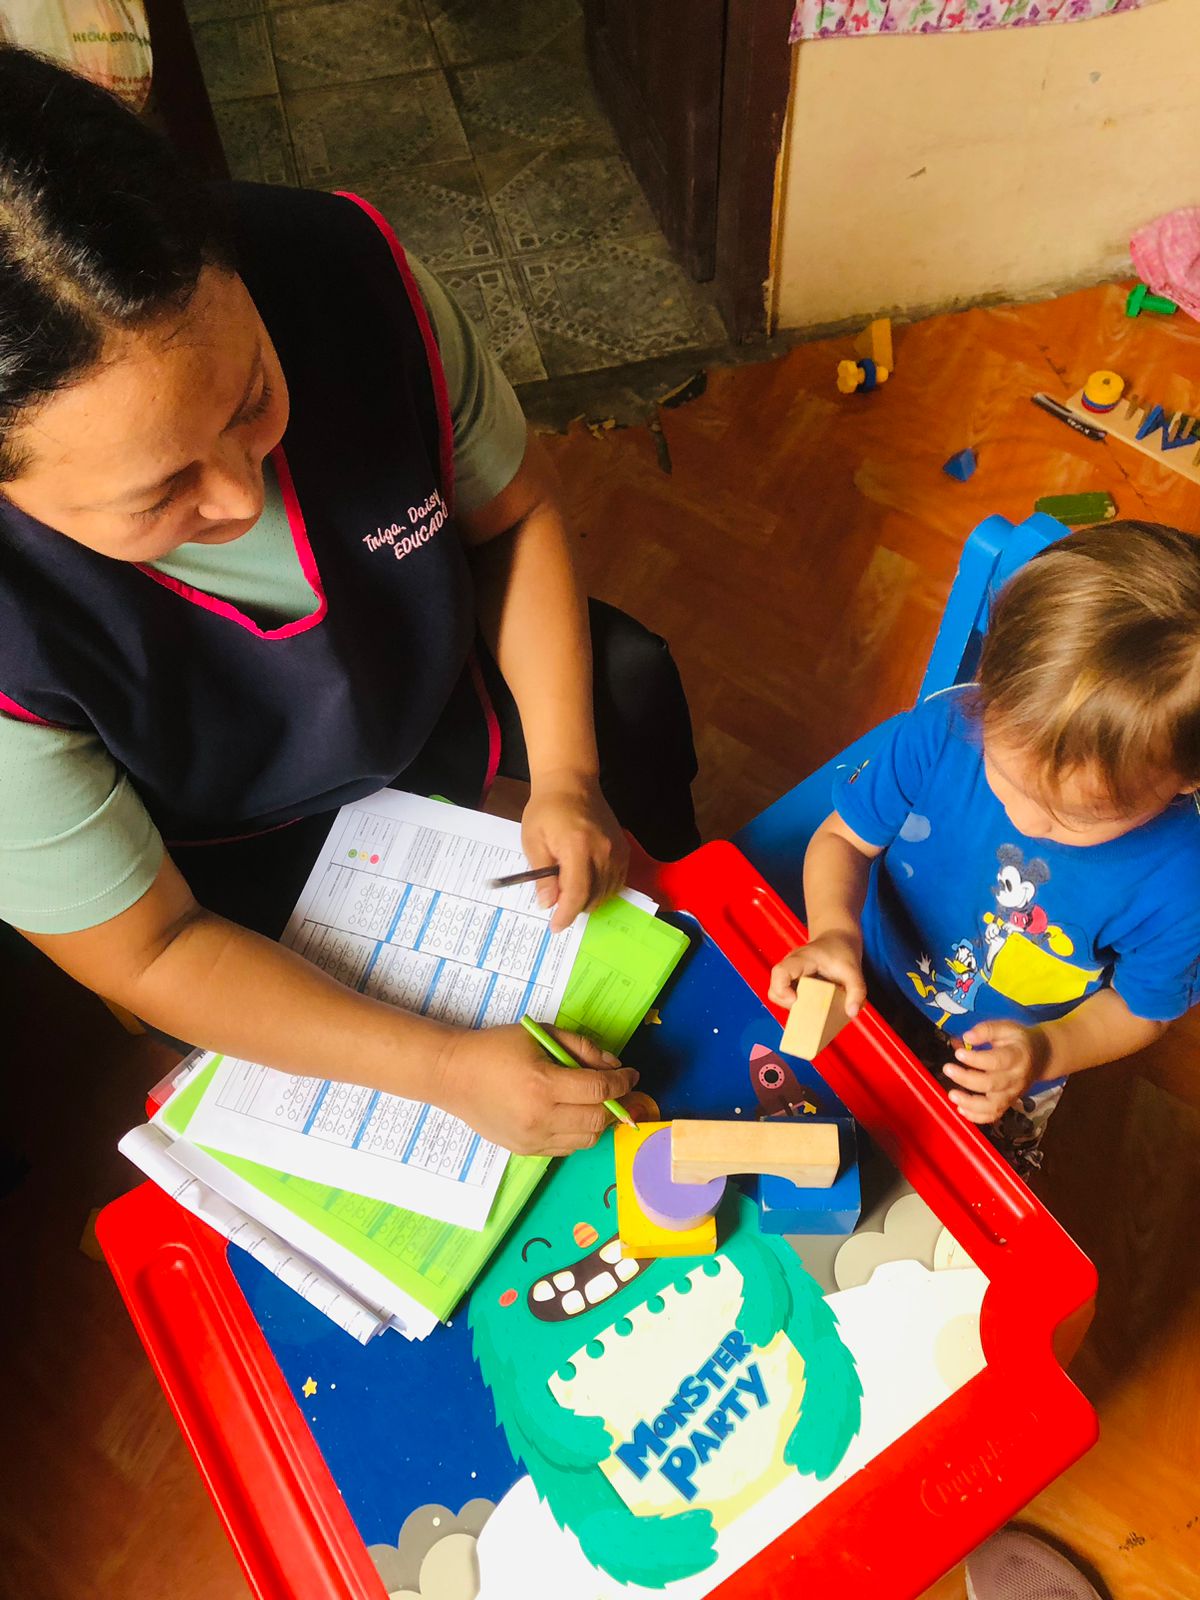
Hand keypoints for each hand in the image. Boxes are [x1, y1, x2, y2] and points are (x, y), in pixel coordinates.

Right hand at [433, 1023, 638, 1155]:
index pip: (599, 1089)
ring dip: (599, 1121)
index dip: (623, 1082)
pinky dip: (578, 1133)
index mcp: (543, 1084)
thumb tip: (614, 1065)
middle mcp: (540, 1117)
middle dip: (615, 1103)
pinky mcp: (525, 1151)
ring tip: (595, 1102)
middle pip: (598, 1119)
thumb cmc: (496, 1048)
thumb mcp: (540, 1034)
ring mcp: (532, 1139)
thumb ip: (581, 1047)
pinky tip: (572, 1114)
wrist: (453, 1076)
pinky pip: (567, 1149)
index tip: (631, 1074)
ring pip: (586, 1140)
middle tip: (618, 1089)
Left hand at [521, 772, 628, 931]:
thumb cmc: (546, 809)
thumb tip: (547, 904)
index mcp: (577, 847)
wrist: (572, 782)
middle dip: (575, 908)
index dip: (566, 914)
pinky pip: (616, 881)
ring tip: (569, 893)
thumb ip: (542, 875)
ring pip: (607, 892)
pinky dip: (602, 890)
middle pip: (594, 896)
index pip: (577, 892)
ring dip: (588, 900)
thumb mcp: (533, 841)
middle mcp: (603, 851)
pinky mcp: (624, 849)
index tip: (555, 926)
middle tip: (557, 905)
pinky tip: (586, 884)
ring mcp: (617, 850)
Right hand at [768, 932, 866, 1016]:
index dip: (782, 990)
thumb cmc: (841, 951)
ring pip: (778, 996)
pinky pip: (786, 997)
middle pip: (774, 990)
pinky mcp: (792, 982)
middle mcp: (790, 966)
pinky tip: (813, 1002)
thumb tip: (851, 1012)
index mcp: (801, 959)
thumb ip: (857, 991)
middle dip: (788, 1004)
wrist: (837, 940)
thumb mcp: (854, 970)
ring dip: (793, 1006)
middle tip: (809, 1006)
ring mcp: (789, 974)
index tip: (795, 1000)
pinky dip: (797, 1004)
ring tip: (813, 1004)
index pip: (780, 972)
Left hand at [942, 1018, 1050, 1124]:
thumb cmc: (1018, 1041)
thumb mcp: (1006, 1028)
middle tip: (947, 1069)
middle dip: (966, 1079)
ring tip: (952, 1095)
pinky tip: (961, 1109)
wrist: (1040, 1058)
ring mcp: (1012, 1094)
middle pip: (991, 1084)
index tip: (958, 1053)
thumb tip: (967, 1037)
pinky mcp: (1007, 1104)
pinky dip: (977, 1117)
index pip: (996, 1061)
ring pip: (992, 1105)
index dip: (976, 1059)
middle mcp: (1015, 1079)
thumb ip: (987, 1030)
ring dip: (970, 1103)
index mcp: (1017, 1057)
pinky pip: (993, 1115)